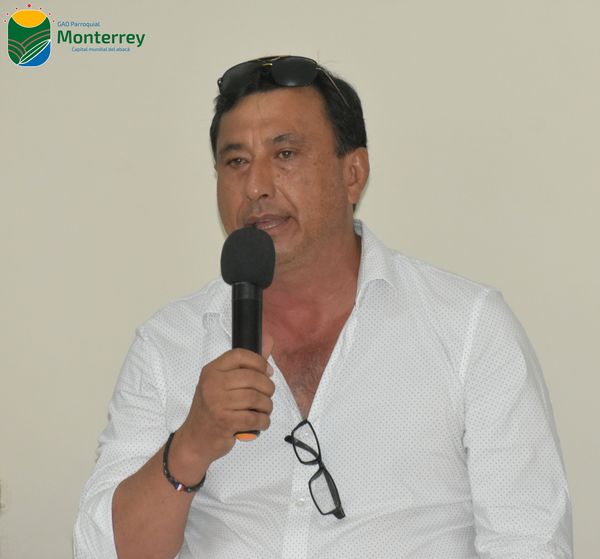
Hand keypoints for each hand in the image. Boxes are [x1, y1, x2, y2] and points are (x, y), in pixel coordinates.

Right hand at [175, 336, 274, 470]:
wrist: (194, 439)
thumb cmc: (211, 409)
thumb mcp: (223, 383)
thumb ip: (247, 363)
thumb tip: (268, 339)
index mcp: (212, 370)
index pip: (239, 355)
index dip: (259, 362)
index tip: (267, 372)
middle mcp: (212, 384)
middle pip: (253, 378)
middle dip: (268, 388)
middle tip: (267, 395)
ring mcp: (217, 403)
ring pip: (256, 398)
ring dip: (267, 406)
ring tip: (264, 410)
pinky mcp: (224, 422)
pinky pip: (255, 418)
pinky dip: (263, 421)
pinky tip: (260, 422)